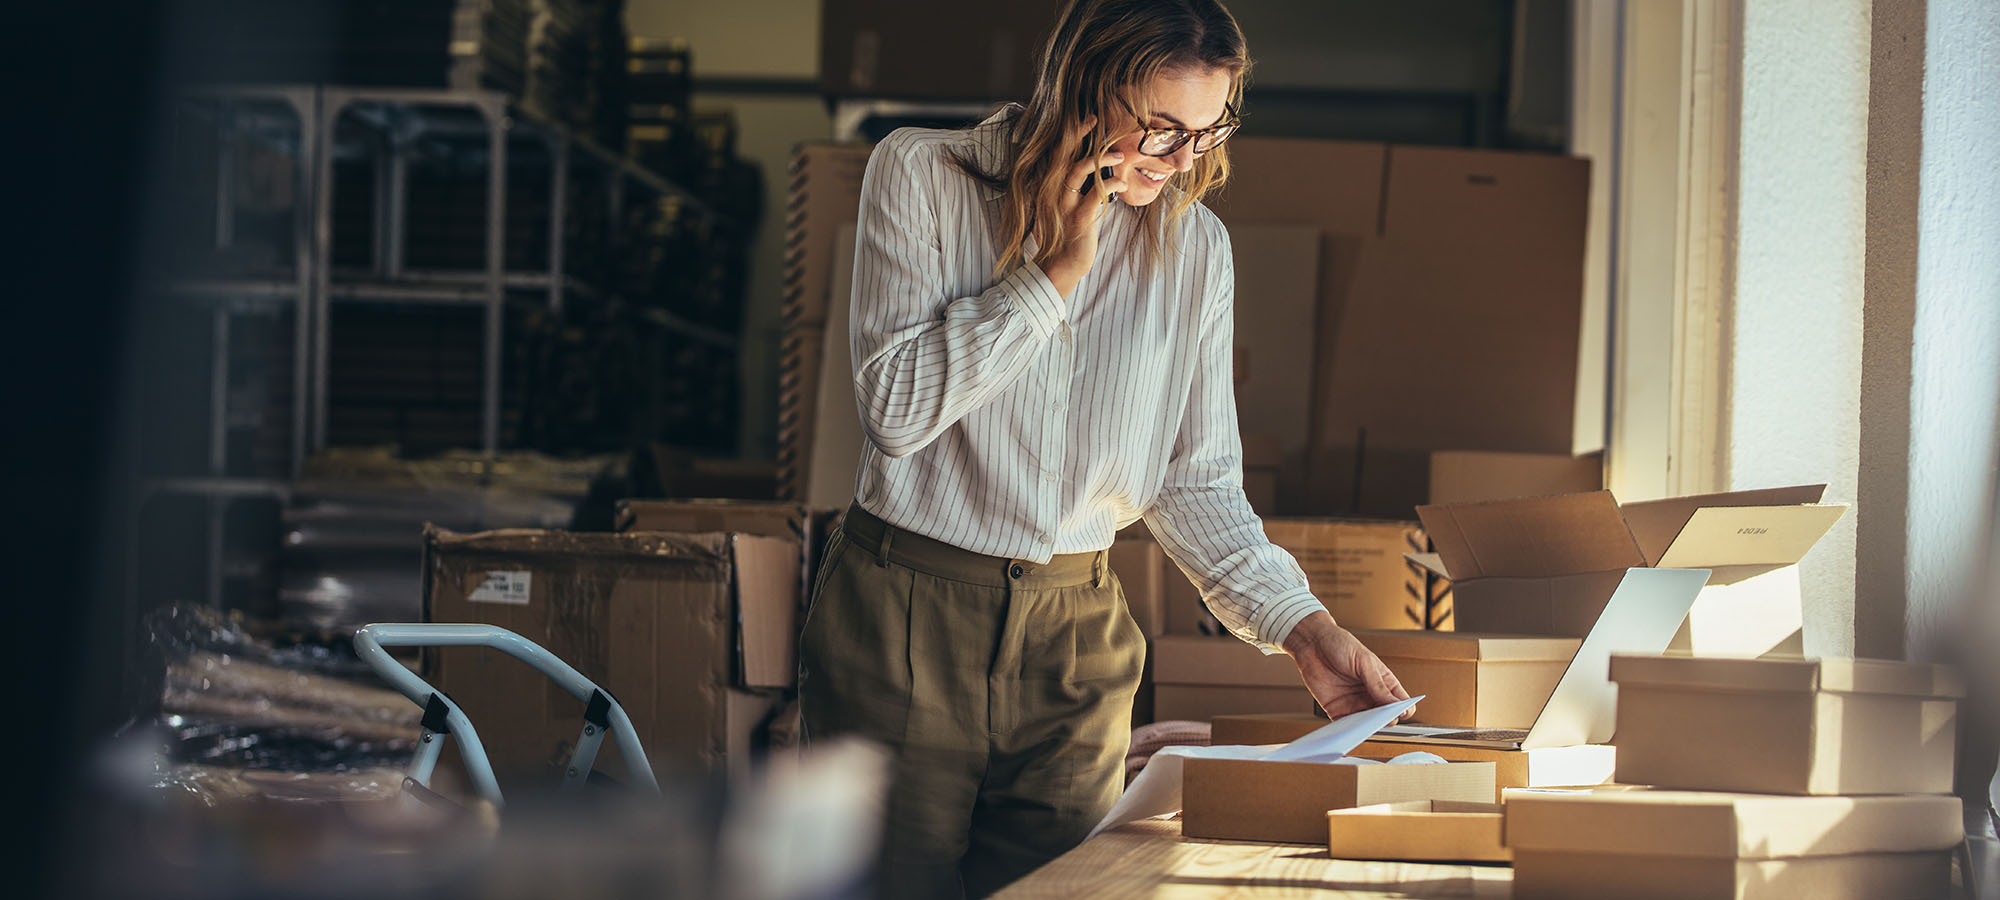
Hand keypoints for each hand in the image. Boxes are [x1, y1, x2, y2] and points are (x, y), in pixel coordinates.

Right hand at [1035, 115, 1127, 297]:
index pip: (1058, 153)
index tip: (1089, 119)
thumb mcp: (1066, 206)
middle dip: (1080, 134)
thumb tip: (1094, 169)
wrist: (1059, 265)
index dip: (1072, 134)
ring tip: (1119, 156)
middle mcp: (1052, 192)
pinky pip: (1095, 195)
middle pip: (1064, 154)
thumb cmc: (1066, 234)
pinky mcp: (1078, 220)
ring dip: (1101, 159)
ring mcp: (1063, 205)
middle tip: (1098, 120)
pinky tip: (1123, 183)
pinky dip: (1111, 185)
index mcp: (1050, 187)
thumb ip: (1075, 187)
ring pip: (1078, 170)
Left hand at [1281, 611, 1415, 721]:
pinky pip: (1345, 726)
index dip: (1403, 710)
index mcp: (1383, 682)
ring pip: (1367, 725)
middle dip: (1385, 720)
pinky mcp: (1337, 710)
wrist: (1312, 643)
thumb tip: (1396, 704)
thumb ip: (1378, 684)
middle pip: (1385, 717)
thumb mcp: (1364, 662)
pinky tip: (1348, 728)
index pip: (1401, 702)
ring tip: (1364, 724)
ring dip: (1367, 727)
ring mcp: (1354, 704)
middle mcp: (1370, 695)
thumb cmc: (1340, 645)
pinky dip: (1348, 730)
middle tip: (1380, 719)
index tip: (1399, 712)